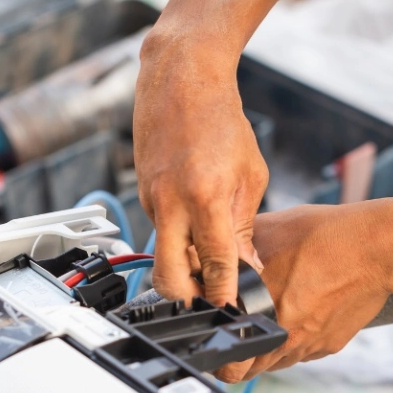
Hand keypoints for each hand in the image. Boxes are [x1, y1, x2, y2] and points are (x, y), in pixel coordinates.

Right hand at [134, 34, 267, 304]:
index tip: (232, 313)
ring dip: (183, 266)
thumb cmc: (220, 119)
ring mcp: (150, 200)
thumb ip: (245, 224)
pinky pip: (159, 230)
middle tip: (208, 303)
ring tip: (210, 264)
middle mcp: (170, 203)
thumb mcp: (250, 173)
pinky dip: (177, 238)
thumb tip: (245, 264)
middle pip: (167, 277)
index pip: (215, 263)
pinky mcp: (142, 195)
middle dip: (186, 299)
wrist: (180, 79)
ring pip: (162, 254)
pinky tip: (196, 227)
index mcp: (205, 197)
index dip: (224, 294)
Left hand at [215, 203, 392, 381]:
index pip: (229, 357)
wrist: (377, 248)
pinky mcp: (329, 345)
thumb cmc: (325, 237)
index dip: (218, 351)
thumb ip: (234, 249)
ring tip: (265, 324)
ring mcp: (308, 345)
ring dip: (265, 351)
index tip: (216, 341)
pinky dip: (293, 342)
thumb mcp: (267, 232)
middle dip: (238, 357)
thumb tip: (208, 251)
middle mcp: (284, 337)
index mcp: (261, 313)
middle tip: (235, 337)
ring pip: (275, 363)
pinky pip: (301, 353)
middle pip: (249, 369)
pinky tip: (295, 316)